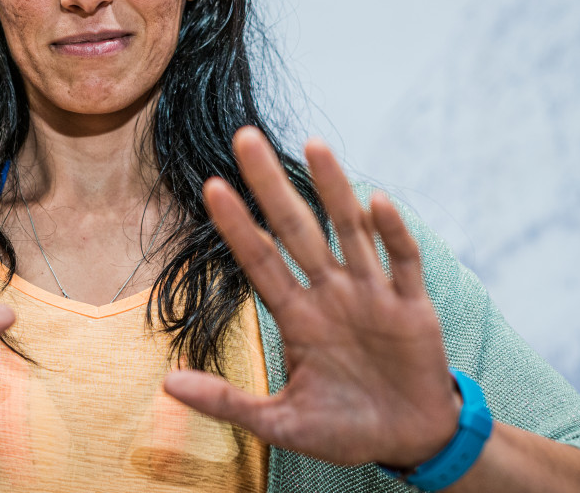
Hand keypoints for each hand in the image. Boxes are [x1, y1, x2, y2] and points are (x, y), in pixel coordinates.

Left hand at [164, 127, 459, 468]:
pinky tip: (376, 200)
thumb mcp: (281, 423)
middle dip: (271, 186)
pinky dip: (392, 233)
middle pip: (296, 229)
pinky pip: (402, 262)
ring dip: (333, 189)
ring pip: (349, 231)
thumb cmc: (346, 429)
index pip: (260, 261)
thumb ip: (228, 403)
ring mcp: (371, 295)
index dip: (237, 226)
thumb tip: (167, 383)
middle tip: (245, 138)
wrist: (410, 442)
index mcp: (298, 317)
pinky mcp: (412, 306)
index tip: (212, 186)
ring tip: (313, 145)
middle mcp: (331, 294)